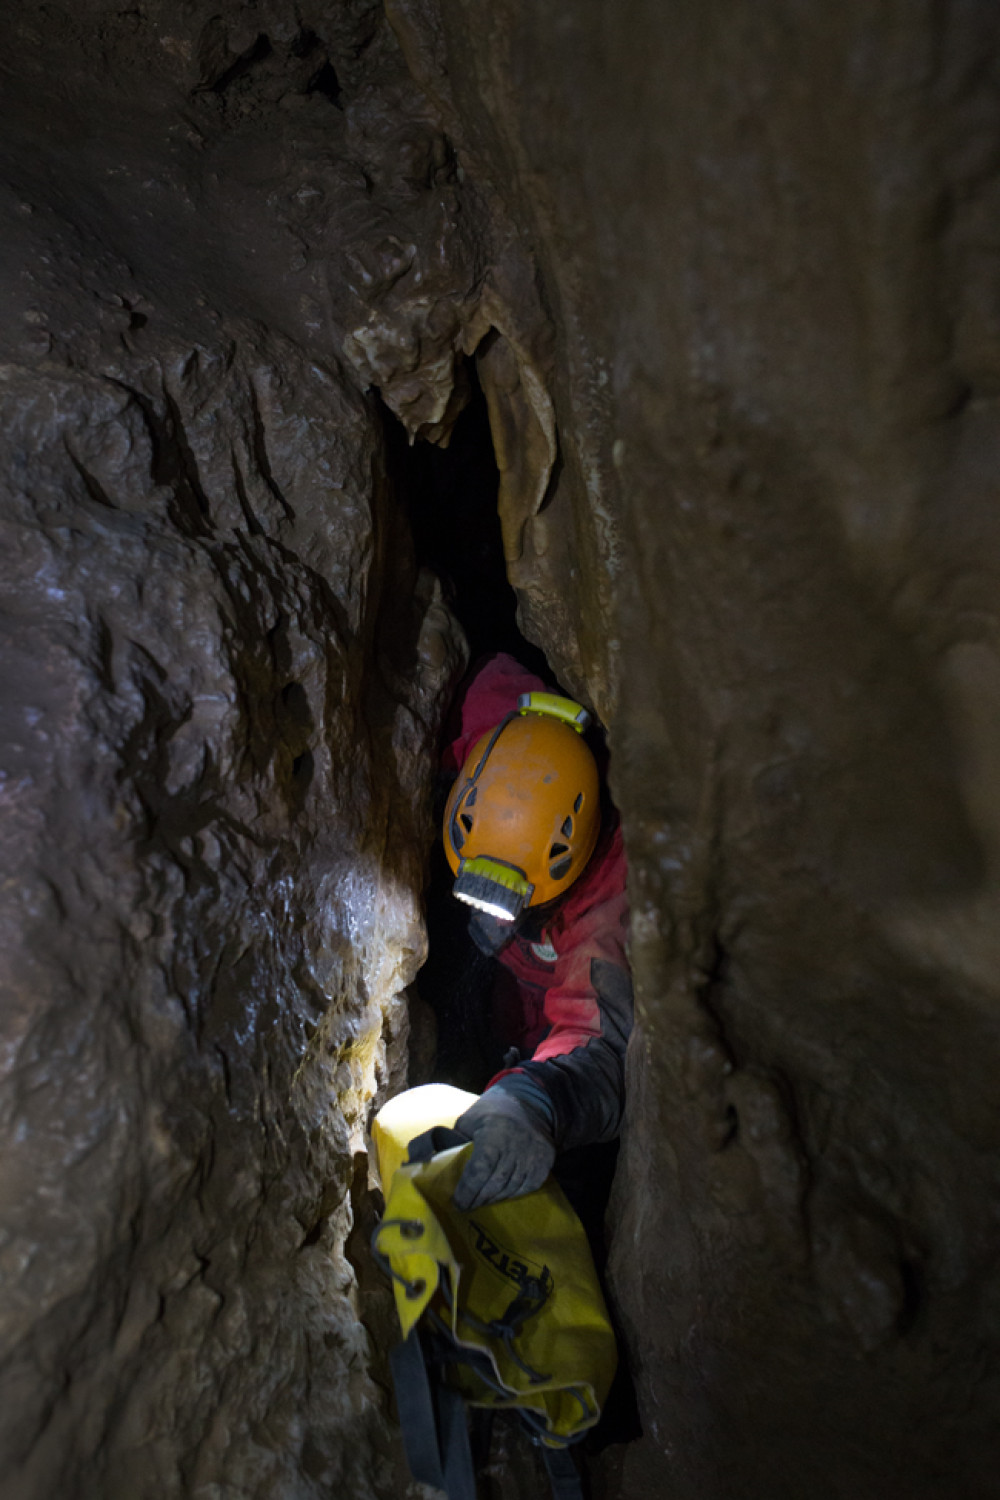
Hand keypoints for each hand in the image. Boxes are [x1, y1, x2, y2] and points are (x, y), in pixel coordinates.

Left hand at [452, 1090, 555, 1211]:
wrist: (529, 1104)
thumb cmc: (492, 1113)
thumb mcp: (469, 1120)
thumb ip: (455, 1141)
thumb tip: (433, 1162)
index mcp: (495, 1133)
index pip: (480, 1170)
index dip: (467, 1190)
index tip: (457, 1202)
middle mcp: (516, 1146)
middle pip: (494, 1184)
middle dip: (477, 1199)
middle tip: (465, 1206)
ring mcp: (533, 1156)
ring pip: (509, 1188)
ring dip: (493, 1199)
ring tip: (480, 1202)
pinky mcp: (544, 1163)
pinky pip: (526, 1187)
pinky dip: (511, 1194)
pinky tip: (499, 1195)